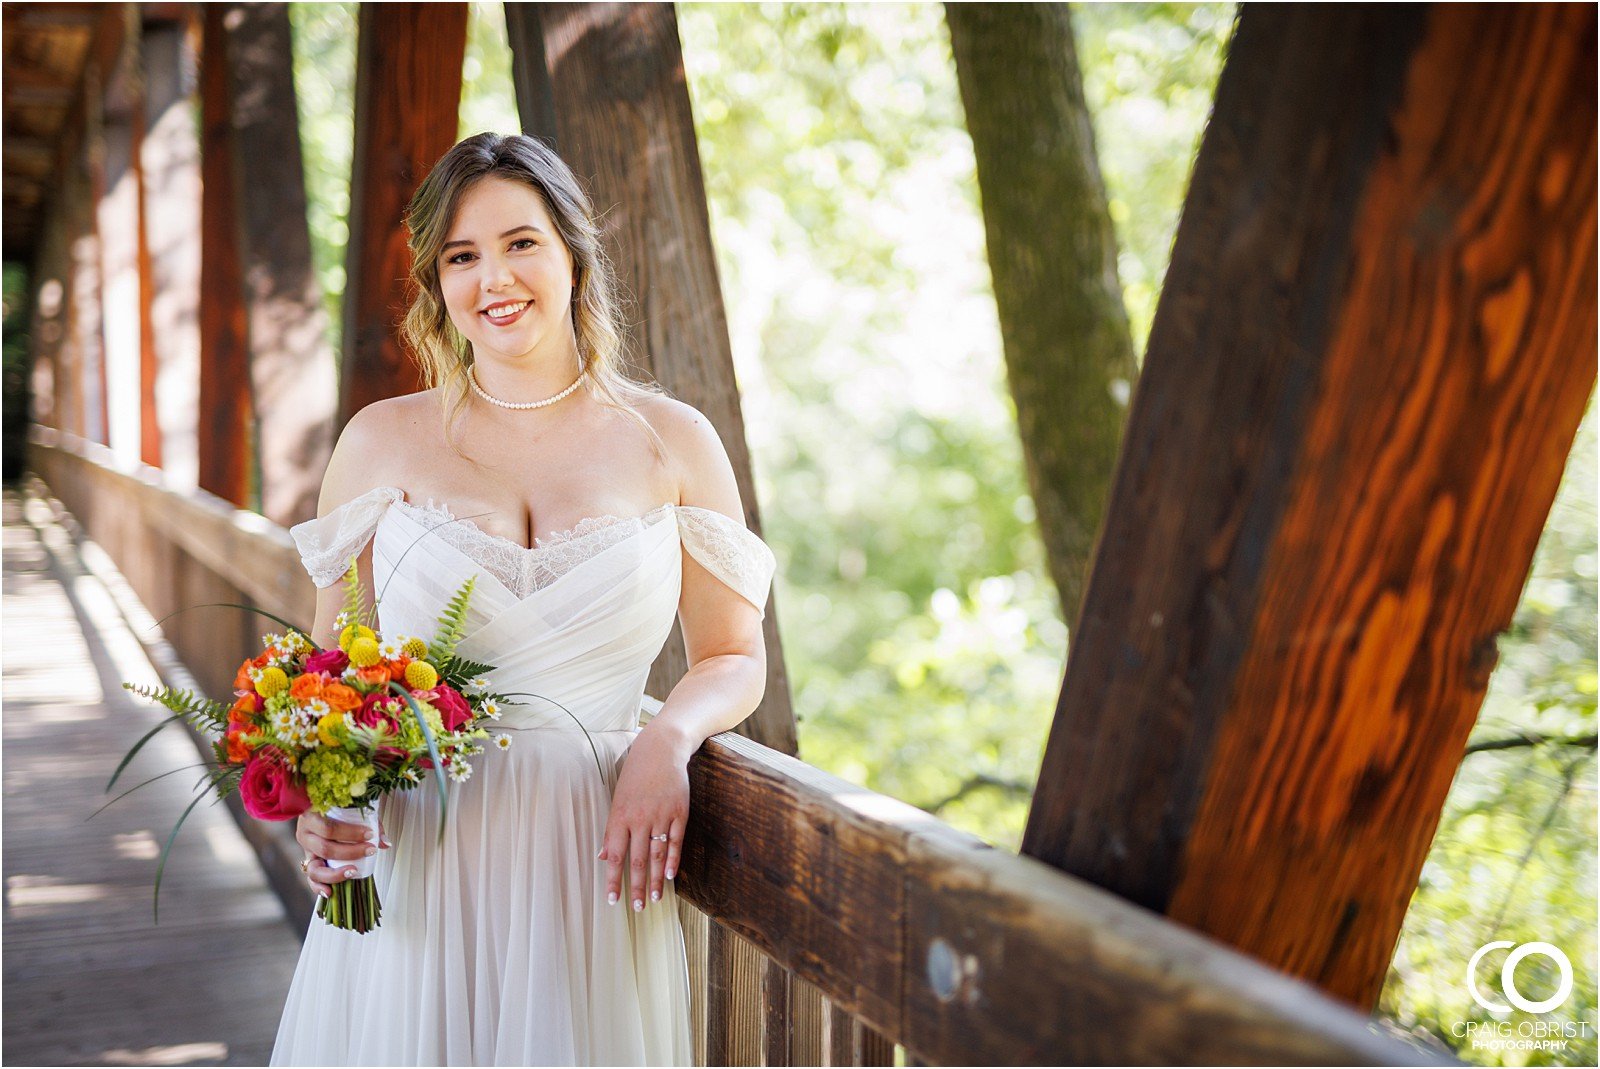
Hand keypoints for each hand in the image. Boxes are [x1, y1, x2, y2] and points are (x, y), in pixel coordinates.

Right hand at [295, 810, 387, 896]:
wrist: (321, 811)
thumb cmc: (338, 811)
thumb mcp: (354, 811)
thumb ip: (370, 824)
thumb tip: (385, 843)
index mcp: (311, 817)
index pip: (329, 829)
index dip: (350, 833)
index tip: (370, 834)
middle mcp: (305, 835)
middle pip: (325, 848)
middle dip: (350, 852)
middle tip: (370, 851)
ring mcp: (306, 851)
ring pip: (315, 869)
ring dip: (336, 874)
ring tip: (353, 871)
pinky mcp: (308, 864)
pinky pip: (311, 879)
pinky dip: (319, 887)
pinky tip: (330, 892)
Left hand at [598, 729, 690, 911]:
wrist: (661, 750)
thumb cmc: (636, 776)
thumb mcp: (618, 800)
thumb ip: (612, 830)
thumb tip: (603, 856)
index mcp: (620, 817)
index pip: (615, 855)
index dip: (613, 879)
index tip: (612, 900)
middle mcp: (639, 819)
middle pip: (637, 860)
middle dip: (635, 887)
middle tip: (637, 909)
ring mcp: (661, 816)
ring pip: (657, 855)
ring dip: (654, 880)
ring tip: (653, 900)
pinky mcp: (679, 812)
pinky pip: (675, 841)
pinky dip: (672, 860)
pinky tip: (668, 876)